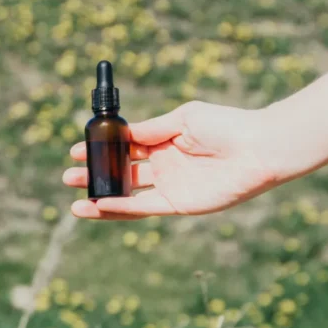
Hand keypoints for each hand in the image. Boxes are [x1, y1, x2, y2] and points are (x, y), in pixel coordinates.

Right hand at [64, 102, 281, 219]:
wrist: (257, 148)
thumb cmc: (226, 126)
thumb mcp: (182, 118)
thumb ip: (151, 130)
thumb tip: (122, 134)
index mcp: (164, 142)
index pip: (125, 148)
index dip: (100, 151)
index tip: (77, 150)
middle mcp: (164, 166)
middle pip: (121, 173)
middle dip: (95, 175)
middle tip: (69, 176)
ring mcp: (169, 186)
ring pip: (127, 195)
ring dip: (101, 198)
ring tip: (75, 201)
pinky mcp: (177, 204)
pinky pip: (142, 208)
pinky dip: (120, 209)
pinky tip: (99, 206)